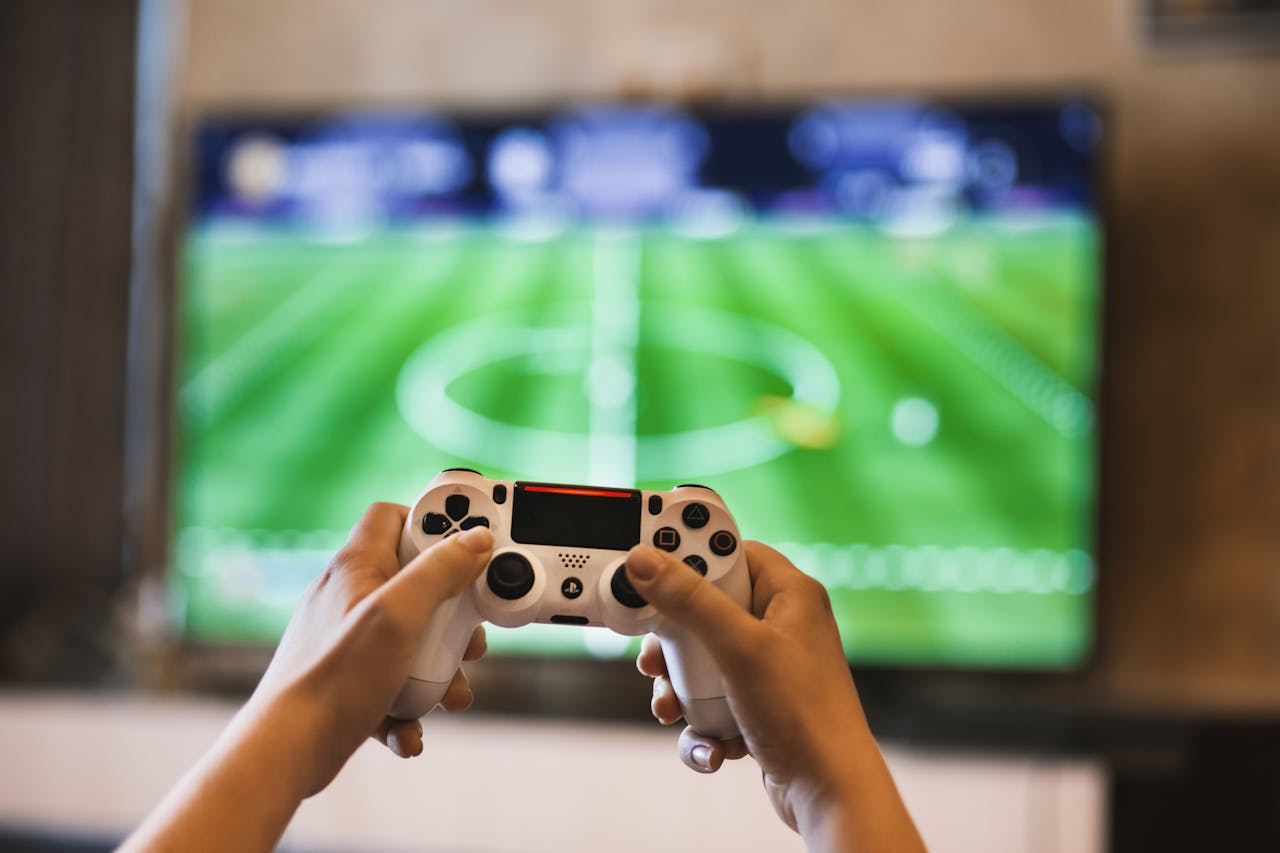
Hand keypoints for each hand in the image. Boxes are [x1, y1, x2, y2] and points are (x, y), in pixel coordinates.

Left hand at [122, 504, 494, 852]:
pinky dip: (408, 705)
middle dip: (452, 615)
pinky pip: (392, 684)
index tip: (470, 545)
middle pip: (416, 584)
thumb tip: (474, 540)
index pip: (394, 516)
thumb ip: (439, 572)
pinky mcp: (348, 681)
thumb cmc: (334, 679)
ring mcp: (348, 641)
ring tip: (449, 693)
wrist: (285, 753)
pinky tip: (408, 729)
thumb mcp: (399, 615)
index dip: (433, 523)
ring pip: (412, 641)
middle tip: (468, 634)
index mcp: (356, 568)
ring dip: (439, 670)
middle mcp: (350, 598)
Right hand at [626, 541, 922, 850]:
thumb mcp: (738, 648)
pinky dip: (702, 724)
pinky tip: (712, 744)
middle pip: (705, 609)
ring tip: (672, 708)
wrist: (830, 793)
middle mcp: (781, 625)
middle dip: (673, 642)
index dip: (690, 555)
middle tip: (655, 655)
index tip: (650, 564)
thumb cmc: (803, 715)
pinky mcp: (758, 705)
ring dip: (680, 689)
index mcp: (789, 594)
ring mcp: (769, 668)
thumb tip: (645, 561)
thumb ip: (689, 601)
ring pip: (701, 661)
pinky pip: (712, 701)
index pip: (731, 551)